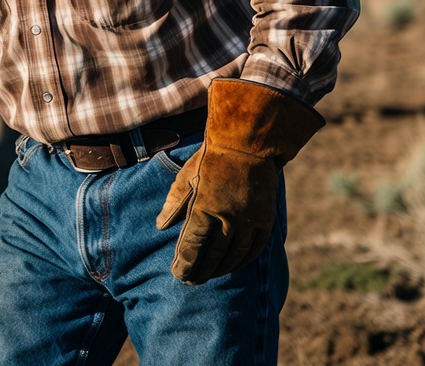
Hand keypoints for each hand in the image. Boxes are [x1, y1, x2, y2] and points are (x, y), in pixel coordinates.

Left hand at [156, 78, 323, 283]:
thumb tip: (160, 225)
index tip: (178, 273)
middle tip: (190, 281)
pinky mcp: (264, 220)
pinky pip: (254, 249)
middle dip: (200, 270)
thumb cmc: (211, 157)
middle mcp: (227, 218)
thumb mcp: (186, 176)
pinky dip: (243, 260)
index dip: (184, 263)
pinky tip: (233, 265)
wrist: (246, 143)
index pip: (192, 245)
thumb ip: (174, 203)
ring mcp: (248, 220)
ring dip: (220, 269)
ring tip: (208, 276)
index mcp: (204, 207)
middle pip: (212, 255)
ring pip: (233, 255)